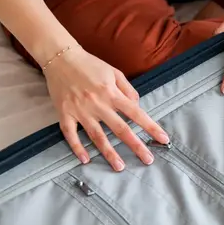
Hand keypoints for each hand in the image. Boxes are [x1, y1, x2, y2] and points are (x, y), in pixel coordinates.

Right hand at [44, 46, 169, 170]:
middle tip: (148, 160)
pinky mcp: (64, 113)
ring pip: (97, 136)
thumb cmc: (90, 64)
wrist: (60, 57)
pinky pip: (71, 134)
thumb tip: (137, 105)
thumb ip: (128, 89)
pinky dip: (77, 148)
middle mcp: (98, 104)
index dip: (151, 127)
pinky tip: (85, 160)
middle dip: (136, 145)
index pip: (136, 113)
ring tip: (120, 167)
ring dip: (109, 153)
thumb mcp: (114, 72)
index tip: (163, 139)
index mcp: (112, 93)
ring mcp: (80, 110)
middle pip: (120, 129)